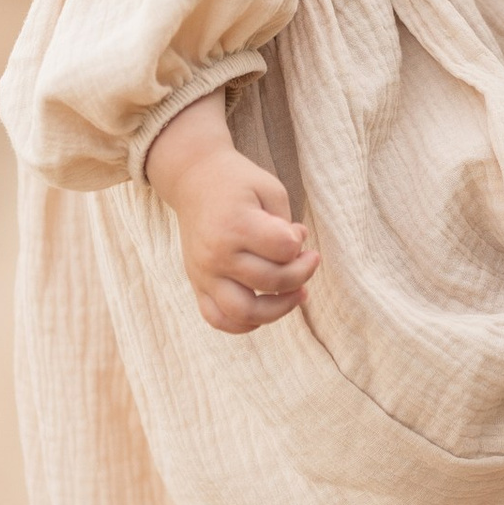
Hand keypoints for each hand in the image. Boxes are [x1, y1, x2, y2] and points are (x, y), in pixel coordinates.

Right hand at [144, 93, 316, 333]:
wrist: (194, 181)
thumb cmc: (239, 184)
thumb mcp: (270, 189)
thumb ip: (285, 223)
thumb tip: (296, 254)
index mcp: (236, 224)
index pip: (284, 249)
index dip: (300, 243)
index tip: (299, 231)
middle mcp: (216, 253)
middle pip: (272, 281)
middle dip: (302, 273)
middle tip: (309, 260)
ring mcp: (204, 274)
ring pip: (246, 313)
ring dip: (280, 309)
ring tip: (298, 294)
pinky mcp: (197, 285)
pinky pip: (219, 319)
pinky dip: (245, 324)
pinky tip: (265, 309)